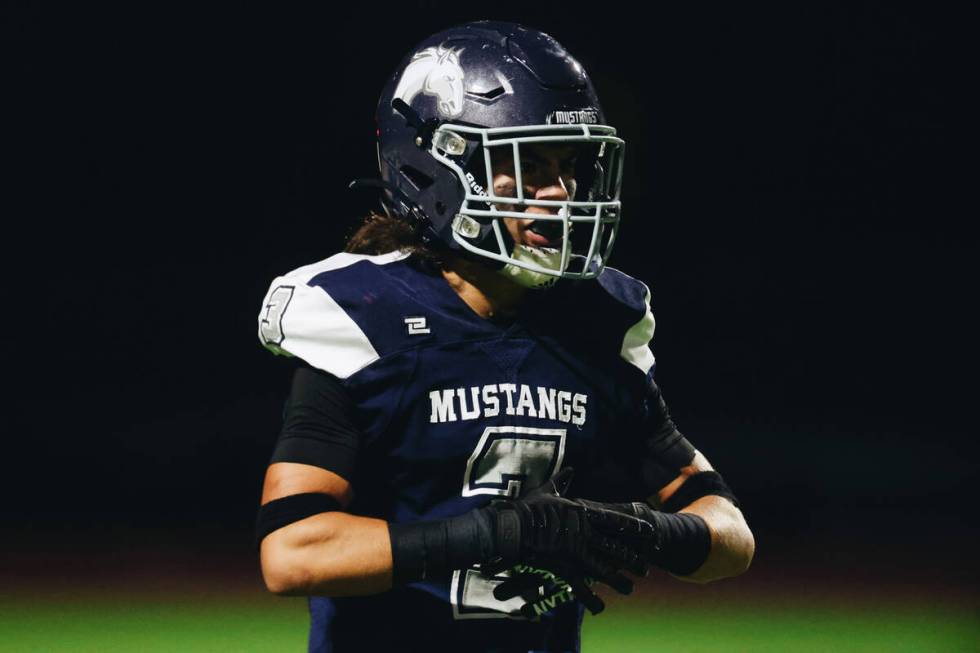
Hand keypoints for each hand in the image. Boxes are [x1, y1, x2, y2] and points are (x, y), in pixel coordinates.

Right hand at [478, 468, 649, 614]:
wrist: (512, 526)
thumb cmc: (527, 508)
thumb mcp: (547, 491)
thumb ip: (562, 481)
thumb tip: (571, 469)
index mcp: (582, 513)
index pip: (615, 520)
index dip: (634, 527)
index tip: (650, 532)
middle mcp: (584, 533)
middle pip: (614, 547)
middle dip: (631, 559)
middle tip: (645, 568)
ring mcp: (575, 551)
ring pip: (603, 569)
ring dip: (618, 580)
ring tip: (631, 589)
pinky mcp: (564, 566)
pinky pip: (580, 586)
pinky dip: (590, 598)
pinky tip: (600, 608)